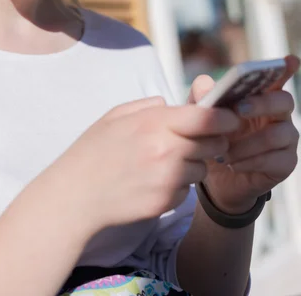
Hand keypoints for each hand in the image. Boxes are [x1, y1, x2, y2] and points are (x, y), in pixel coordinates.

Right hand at [53, 96, 239, 235]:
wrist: (76, 195)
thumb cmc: (93, 151)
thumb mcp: (115, 116)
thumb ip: (147, 106)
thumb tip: (171, 104)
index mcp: (154, 123)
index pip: (207, 117)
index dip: (225, 117)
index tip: (230, 117)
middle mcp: (166, 150)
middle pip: (213, 143)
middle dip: (212, 140)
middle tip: (198, 140)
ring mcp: (167, 179)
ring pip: (202, 168)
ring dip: (193, 164)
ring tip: (165, 163)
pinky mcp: (166, 202)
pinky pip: (186, 190)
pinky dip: (177, 185)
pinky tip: (153, 182)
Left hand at [189, 55, 299, 213]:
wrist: (212, 175)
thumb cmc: (211, 136)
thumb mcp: (200, 113)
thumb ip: (203, 95)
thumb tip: (207, 86)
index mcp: (260, 96)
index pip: (276, 78)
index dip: (285, 69)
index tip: (289, 60)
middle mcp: (278, 114)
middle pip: (283, 100)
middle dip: (261, 103)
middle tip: (238, 109)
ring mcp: (286, 139)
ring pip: (278, 134)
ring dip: (248, 143)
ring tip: (225, 152)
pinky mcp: (285, 163)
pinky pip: (275, 159)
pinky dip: (250, 161)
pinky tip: (233, 164)